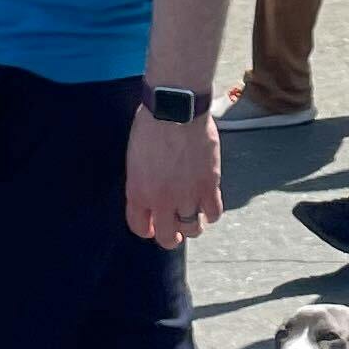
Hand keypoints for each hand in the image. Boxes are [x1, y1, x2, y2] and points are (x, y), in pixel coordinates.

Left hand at [125, 107, 222, 247]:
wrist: (175, 110)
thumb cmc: (151, 125)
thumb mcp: (134, 158)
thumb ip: (141, 180)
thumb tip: (149, 190)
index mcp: (138, 192)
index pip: (139, 227)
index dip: (147, 230)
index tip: (153, 228)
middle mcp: (161, 200)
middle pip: (167, 236)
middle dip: (171, 238)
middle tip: (175, 234)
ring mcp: (187, 195)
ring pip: (192, 229)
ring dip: (192, 227)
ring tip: (193, 220)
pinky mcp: (209, 185)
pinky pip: (214, 213)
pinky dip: (211, 214)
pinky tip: (209, 207)